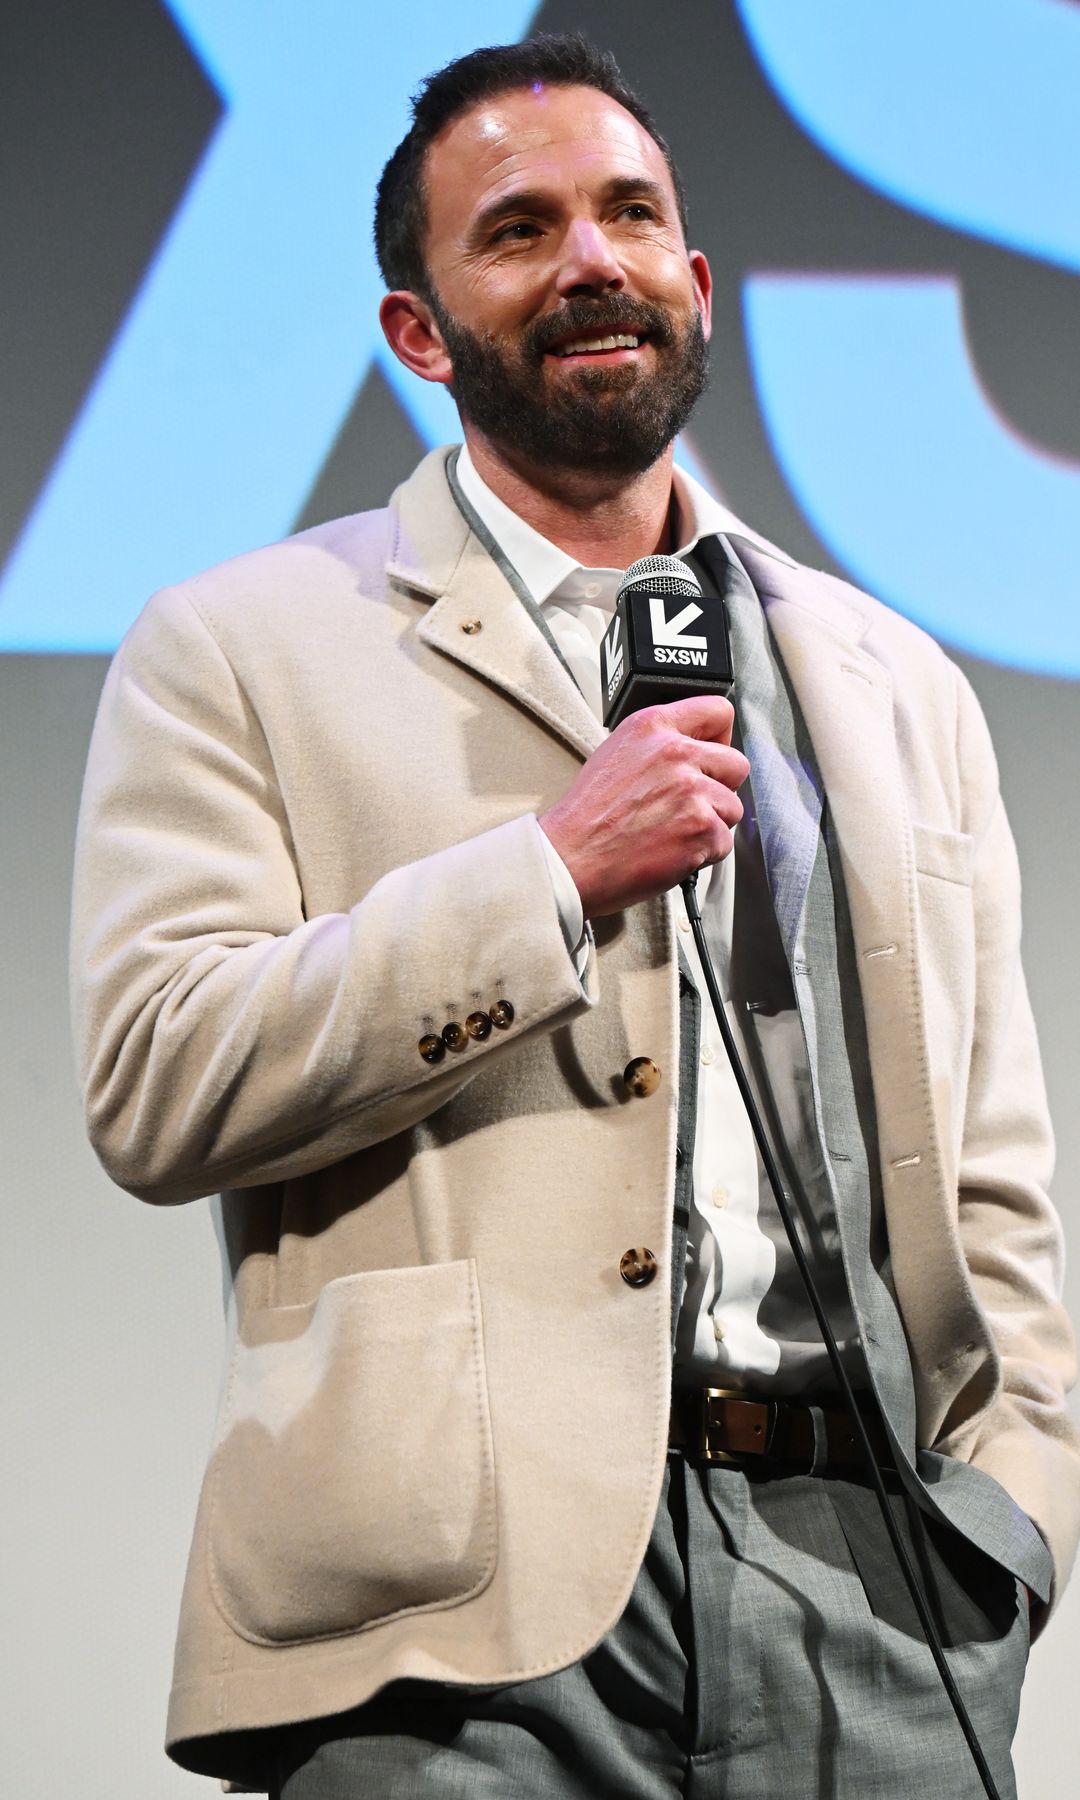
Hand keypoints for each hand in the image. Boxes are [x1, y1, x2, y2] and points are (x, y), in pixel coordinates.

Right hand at [539, 695, 748, 919]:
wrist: (570, 859)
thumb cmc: (586, 817)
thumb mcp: (616, 754)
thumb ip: (658, 744)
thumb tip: (695, 749)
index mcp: (652, 726)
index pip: (718, 711)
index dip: (719, 738)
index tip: (711, 756)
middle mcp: (675, 752)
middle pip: (736, 763)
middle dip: (720, 787)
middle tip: (689, 805)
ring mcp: (691, 790)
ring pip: (733, 807)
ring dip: (711, 824)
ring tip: (672, 832)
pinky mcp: (701, 828)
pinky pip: (724, 842)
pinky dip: (703, 853)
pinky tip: (672, 850)